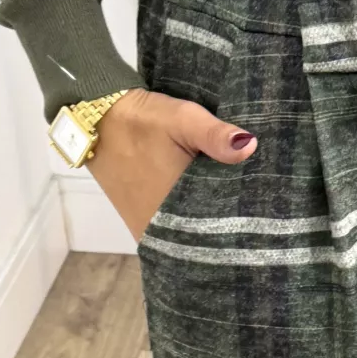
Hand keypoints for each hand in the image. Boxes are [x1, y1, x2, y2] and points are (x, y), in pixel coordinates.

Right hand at [87, 88, 257, 241]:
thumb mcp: (181, 118)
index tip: (263, 208)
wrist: (93, 118)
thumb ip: (215, 134)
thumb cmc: (141, 119)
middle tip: (254, 209)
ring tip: (237, 211)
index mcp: (179, 208)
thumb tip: (249, 146)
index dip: (246, 221)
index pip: (226, 229)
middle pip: (209, 238)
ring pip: (191, 239)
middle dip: (231, 226)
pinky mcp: (140, 228)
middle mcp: (163, 230)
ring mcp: (149, 233)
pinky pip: (173, 236)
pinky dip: (190, 226)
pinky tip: (207, 211)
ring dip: (209, 227)